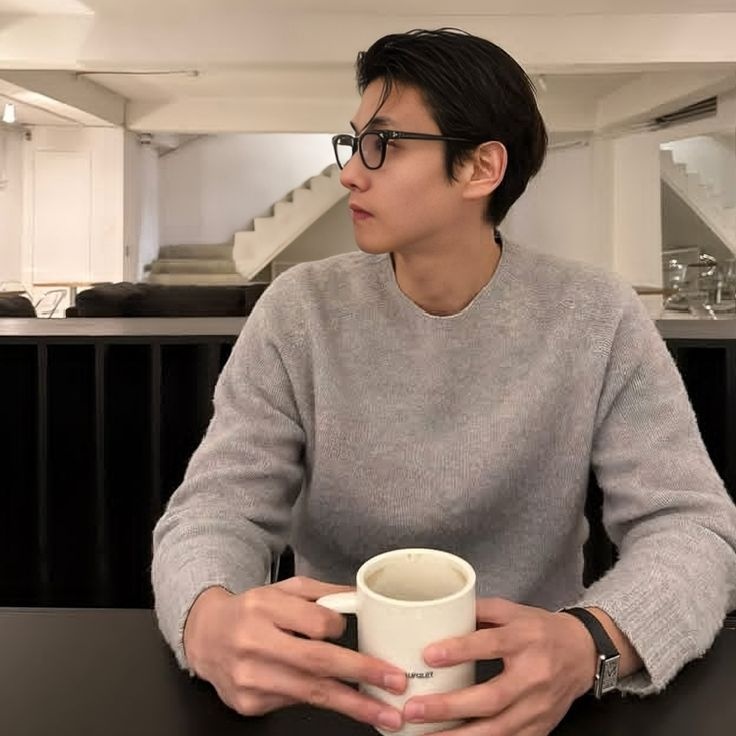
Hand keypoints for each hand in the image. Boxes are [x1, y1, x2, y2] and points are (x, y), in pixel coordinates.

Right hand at [183, 576, 406, 730]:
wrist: (205, 636)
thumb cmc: (251, 610)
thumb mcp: (283, 589)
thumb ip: (321, 593)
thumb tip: (362, 599)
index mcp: (263, 607)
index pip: (315, 622)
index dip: (338, 628)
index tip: (350, 631)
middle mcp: (253, 643)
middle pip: (317, 662)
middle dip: (362, 673)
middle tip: (395, 682)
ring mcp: (249, 678)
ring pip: (310, 693)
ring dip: (353, 705)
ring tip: (385, 712)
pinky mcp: (248, 704)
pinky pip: (294, 703)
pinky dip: (319, 701)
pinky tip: (337, 701)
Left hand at [402, 598, 597, 735]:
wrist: (583, 652)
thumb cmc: (541, 629)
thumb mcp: (512, 610)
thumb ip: (478, 610)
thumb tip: (440, 612)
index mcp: (525, 638)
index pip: (490, 644)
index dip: (460, 650)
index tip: (429, 655)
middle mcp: (534, 675)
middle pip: (491, 697)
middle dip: (450, 706)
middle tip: (415, 708)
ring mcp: (538, 707)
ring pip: (497, 729)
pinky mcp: (540, 728)